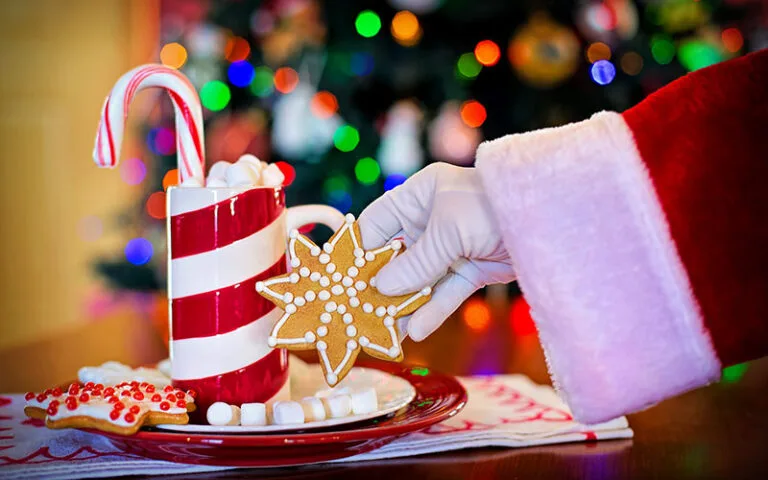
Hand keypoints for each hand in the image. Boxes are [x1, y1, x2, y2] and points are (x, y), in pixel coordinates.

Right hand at [358, 163, 514, 340]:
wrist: (553, 218)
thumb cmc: (494, 207)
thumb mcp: (449, 230)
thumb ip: (416, 262)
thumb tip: (381, 288)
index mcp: (419, 196)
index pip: (376, 224)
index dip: (358, 251)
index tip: (341, 281)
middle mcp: (430, 220)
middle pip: (395, 257)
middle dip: (379, 285)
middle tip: (358, 313)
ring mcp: (451, 246)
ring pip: (418, 280)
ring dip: (403, 305)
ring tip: (384, 332)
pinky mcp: (471, 269)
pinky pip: (445, 292)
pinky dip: (432, 311)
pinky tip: (415, 331)